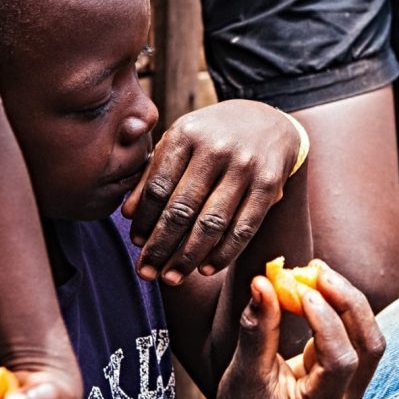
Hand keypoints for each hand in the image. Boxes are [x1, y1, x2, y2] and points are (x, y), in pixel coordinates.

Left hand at [122, 100, 299, 284]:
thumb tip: (129, 215)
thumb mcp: (180, 142)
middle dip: (161, 247)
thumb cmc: (212, 137)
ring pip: (212, 223)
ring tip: (172, 277)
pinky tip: (205, 269)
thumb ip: (153, 174)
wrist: (268, 121)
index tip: (136, 244)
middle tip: (146, 273)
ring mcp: (245, 167)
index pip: (158, 186)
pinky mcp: (269, 184)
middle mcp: (216, 148)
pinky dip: (223, 253)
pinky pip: (243, 227)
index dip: (145, 220)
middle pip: (182, 208)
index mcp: (186, 134)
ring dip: (188, 257)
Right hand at [209, 267, 385, 398]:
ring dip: (347, 299)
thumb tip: (262, 282)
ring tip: (317, 271)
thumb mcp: (244, 371)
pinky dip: (341, 306)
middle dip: (348, 302)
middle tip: (316, 271)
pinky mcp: (352, 371)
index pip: (341, 362)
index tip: (302, 291)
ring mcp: (355, 388)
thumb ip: (258, 328)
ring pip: (370, 336)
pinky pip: (358, 333)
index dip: (327, 323)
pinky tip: (318, 285)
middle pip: (369, 345)